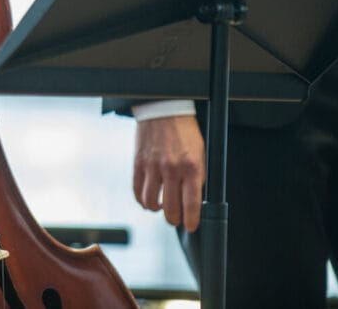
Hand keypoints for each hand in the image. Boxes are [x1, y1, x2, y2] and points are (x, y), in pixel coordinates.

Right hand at [133, 115, 205, 231]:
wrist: (164, 110)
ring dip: (157, 210)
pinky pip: (137, 191)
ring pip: (150, 203)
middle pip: (170, 209)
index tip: (191, 227)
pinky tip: (149, 198)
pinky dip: (142, 200)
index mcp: (191, 167)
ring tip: (162, 206)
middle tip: (177, 219)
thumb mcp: (200, 153)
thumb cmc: (185, 131)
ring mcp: (152, 167)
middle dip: (174, 219)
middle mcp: (171, 169)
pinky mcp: (138, 163)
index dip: (192, 221)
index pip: (191, 204)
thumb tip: (193, 199)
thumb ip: (197, 176)